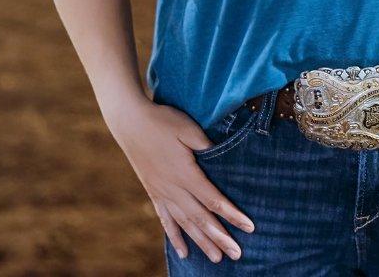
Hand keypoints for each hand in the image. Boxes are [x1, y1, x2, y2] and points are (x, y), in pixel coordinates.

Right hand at [108, 96, 254, 261]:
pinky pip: (166, 220)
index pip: (213, 201)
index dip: (232, 216)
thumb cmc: (163, 121)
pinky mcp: (153, 192)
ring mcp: (162, 193)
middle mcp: (173, 189)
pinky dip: (175, 237)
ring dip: (201, 242)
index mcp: (185, 174)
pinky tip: (182, 251)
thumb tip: (221, 157)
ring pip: (185, 224)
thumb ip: (205, 145)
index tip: (249, 228)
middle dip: (220, 238)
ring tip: (217, 258)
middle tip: (237, 254)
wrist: (130, 123)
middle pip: (201, 219)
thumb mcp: (188, 128)